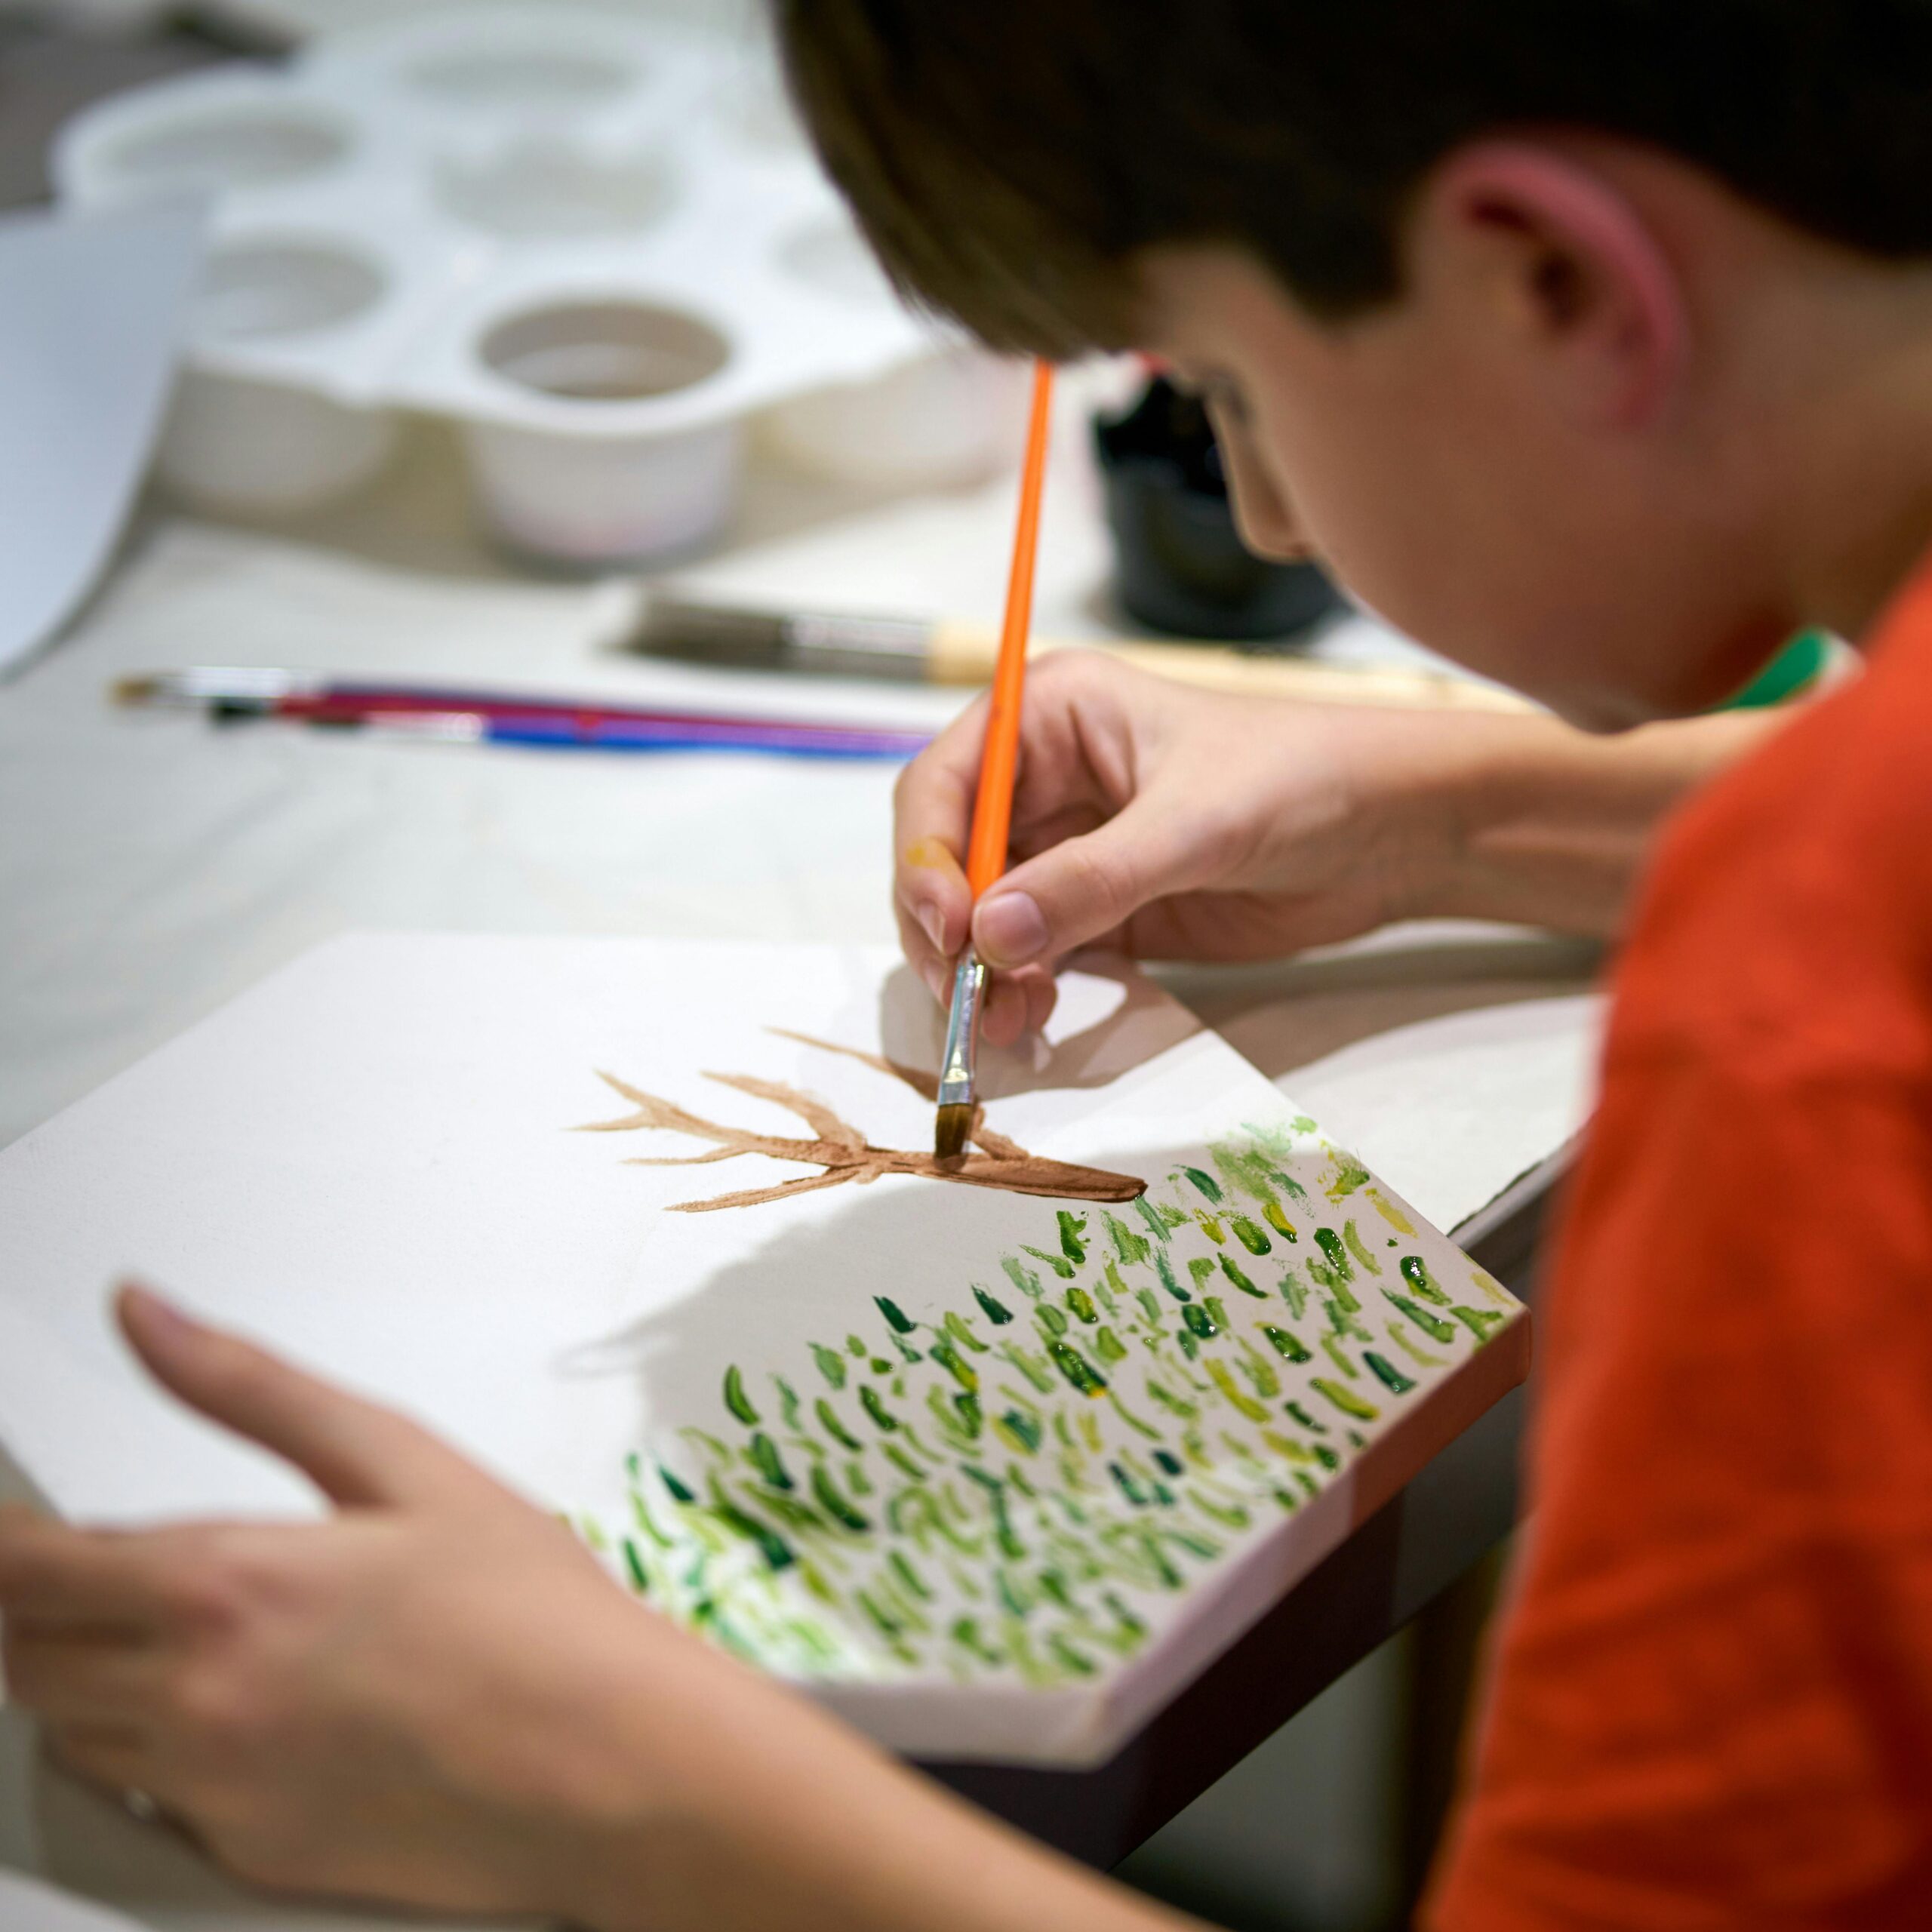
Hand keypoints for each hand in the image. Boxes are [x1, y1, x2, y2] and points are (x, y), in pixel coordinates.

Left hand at [0, 1287, 837, 1923]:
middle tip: (121, 1566)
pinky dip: (158, 1749)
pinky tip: (251, 1709)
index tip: (25, 1526)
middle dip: (43, 1604)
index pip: (23, 1569)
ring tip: (198, 1631)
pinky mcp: (243, 1856)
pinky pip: (143, 1801)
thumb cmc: (532, 1613)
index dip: (9, 1540)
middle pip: (24, 1654)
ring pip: (70, 1731)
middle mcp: (193, 1699)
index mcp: (223, 1585)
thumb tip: (145, 1316)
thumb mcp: (402, 1460)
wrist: (614, 1763)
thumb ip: (250, 1385)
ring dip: (90, 1676)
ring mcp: (211, 1791)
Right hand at [894, 651, 1463, 1040]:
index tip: (947, 928)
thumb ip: (1090, 880)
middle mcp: (1044, 777)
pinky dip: (1021, 989)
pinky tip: (1033, 1017)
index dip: (927, 856)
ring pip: (982, 917)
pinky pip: (1032, 954)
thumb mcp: (1194, 824)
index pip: (944, 784)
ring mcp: (1069, 848)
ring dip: (980, 972)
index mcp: (1050, 715)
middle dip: (947, 929)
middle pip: (947, 858)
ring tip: (1005, 1020)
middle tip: (965, 995)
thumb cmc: (1304, 780)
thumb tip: (989, 935)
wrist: (1396, 834)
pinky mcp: (1100, 910)